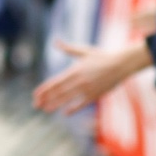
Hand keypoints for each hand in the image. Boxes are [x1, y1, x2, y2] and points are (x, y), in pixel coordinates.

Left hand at [31, 41, 152, 113]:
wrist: (121, 64)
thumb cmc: (101, 56)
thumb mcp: (83, 51)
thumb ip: (68, 49)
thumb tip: (56, 42)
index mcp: (74, 70)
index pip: (54, 82)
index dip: (44, 89)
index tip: (35, 94)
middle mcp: (79, 81)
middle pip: (58, 92)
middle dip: (46, 99)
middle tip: (36, 105)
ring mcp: (87, 89)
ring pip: (68, 99)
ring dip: (55, 105)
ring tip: (46, 110)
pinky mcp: (95, 95)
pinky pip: (81, 104)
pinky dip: (73, 108)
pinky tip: (66, 113)